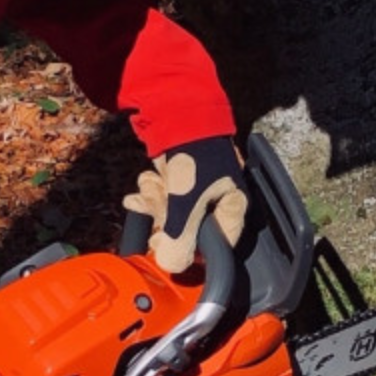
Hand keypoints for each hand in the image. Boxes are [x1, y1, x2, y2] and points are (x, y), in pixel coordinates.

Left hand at [122, 136, 246, 273]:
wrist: (178, 108)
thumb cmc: (193, 154)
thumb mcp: (186, 202)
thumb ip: (180, 237)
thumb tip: (171, 266)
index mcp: (233, 208)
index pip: (217, 248)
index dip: (190, 252)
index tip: (166, 247)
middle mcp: (219, 202)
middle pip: (190, 231)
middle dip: (166, 221)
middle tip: (155, 211)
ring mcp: (199, 191)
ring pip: (173, 214)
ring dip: (156, 204)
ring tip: (149, 186)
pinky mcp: (182, 180)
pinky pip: (165, 198)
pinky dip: (152, 194)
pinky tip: (143, 187)